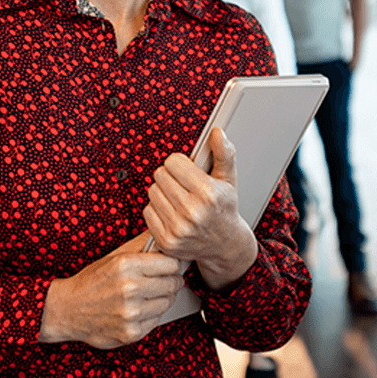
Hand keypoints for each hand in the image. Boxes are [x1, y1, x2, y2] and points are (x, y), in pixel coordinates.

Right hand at [38, 230, 183, 348]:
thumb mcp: (115, 256)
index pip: (171, 263)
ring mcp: (131, 313)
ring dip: (163, 298)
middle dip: (171, 280)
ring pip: (168, 302)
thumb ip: (142, 245)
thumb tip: (165, 237)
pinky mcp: (131, 332)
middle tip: (162, 280)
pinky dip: (152, 314)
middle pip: (173, 283)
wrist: (68, 309)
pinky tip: (140, 308)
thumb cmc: (92, 280)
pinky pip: (157, 320)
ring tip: (149, 294)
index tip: (168, 266)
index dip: (172, 264)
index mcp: (126, 265)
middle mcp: (130, 289)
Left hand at [144, 128, 257, 290]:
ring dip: (163, 192)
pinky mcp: (166, 241)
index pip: (173, 162)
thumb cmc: (224, 207)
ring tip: (178, 198)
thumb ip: (223, 152)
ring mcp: (178, 228)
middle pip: (160, 175)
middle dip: (171, 176)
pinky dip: (157, 209)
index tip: (188, 171)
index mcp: (208, 193)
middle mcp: (192, 212)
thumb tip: (216, 133)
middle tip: (184, 185)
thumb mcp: (229, 178)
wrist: (225, 244)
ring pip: (152, 192)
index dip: (180, 163)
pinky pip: (148, 211)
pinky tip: (172, 212)